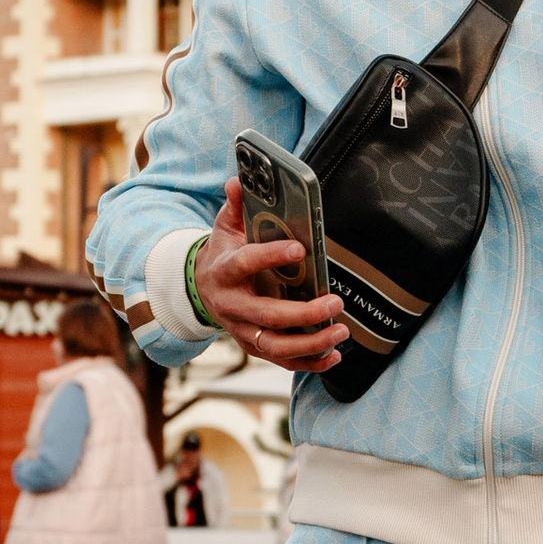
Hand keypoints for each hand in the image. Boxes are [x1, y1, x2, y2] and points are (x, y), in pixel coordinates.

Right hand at [193, 181, 348, 373]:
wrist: (202, 289)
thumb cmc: (224, 255)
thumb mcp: (224, 227)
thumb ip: (235, 206)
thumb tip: (239, 181)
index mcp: (224, 272)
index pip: (246, 264)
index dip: (270, 256)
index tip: (299, 249)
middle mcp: (232, 306)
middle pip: (267, 315)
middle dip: (303, 314)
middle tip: (334, 302)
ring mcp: (242, 330)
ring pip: (276, 346)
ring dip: (310, 344)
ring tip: (340, 332)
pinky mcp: (254, 346)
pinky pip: (282, 361)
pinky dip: (309, 362)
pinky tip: (334, 355)